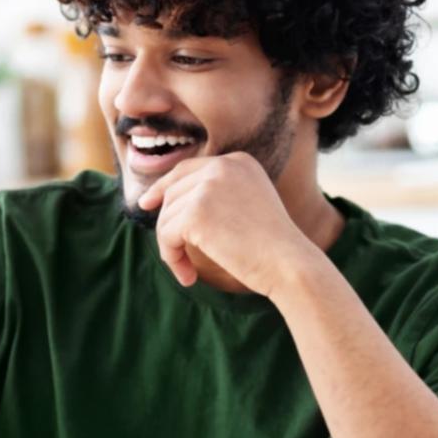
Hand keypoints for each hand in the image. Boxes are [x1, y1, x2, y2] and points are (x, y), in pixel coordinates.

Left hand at [136, 152, 315, 296]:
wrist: (289, 264)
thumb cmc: (271, 247)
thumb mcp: (247, 206)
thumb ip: (215, 196)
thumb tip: (164, 198)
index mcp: (238, 161)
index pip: (188, 169)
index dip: (164, 187)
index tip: (148, 204)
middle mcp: (223, 166)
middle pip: (173, 194)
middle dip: (170, 227)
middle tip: (179, 259)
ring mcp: (208, 186)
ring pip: (166, 216)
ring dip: (172, 248)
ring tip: (189, 272)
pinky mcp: (195, 211)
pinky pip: (166, 235)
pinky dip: (172, 258)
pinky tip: (188, 276)